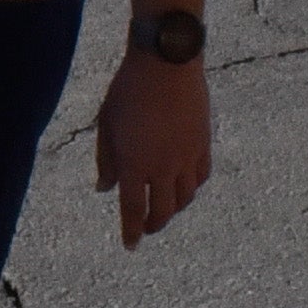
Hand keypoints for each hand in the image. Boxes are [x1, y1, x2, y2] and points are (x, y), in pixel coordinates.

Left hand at [93, 53, 211, 249]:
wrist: (167, 62)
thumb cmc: (128, 89)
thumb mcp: (106, 123)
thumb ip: (106, 160)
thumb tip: (104, 188)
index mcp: (134, 164)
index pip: (132, 210)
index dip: (131, 231)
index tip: (130, 246)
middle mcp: (162, 167)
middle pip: (162, 211)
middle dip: (153, 225)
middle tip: (146, 229)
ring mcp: (186, 157)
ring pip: (184, 198)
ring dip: (173, 209)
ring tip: (165, 209)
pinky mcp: (203, 144)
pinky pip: (201, 177)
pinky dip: (192, 188)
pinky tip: (185, 187)